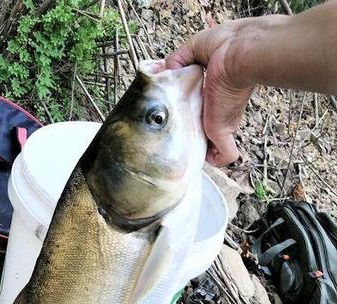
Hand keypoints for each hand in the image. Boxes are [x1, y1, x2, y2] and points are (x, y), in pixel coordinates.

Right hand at [162, 20, 255, 165]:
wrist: (237, 55)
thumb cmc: (222, 46)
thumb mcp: (192, 50)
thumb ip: (175, 62)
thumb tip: (162, 72)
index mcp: (212, 94)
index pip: (202, 111)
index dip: (191, 116)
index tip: (179, 119)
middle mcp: (217, 110)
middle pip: (206, 131)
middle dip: (193, 137)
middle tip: (177, 139)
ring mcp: (222, 123)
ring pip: (213, 146)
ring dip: (201, 152)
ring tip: (184, 153)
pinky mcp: (223, 132)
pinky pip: (225, 156)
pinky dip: (218, 160)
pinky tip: (205, 159)